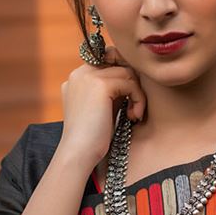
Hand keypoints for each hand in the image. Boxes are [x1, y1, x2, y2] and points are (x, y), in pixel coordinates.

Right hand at [59, 46, 145, 169]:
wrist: (79, 154)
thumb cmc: (93, 139)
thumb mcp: (102, 109)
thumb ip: (113, 92)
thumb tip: (134, 80)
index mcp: (77, 79)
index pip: (107, 61)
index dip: (124, 75)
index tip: (131, 98)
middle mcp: (80, 73)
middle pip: (119, 62)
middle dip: (132, 83)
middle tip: (134, 107)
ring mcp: (88, 77)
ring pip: (127, 72)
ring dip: (137, 94)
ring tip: (133, 115)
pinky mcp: (99, 85)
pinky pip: (130, 82)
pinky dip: (138, 99)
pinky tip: (133, 116)